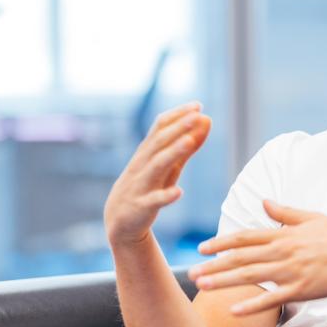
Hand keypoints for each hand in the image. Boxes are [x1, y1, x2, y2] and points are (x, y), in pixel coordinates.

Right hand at [104, 102, 210, 245]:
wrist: (119, 220)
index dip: (178, 116)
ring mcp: (140, 185)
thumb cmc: (148, 186)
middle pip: (159, 143)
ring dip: (173, 153)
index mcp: (148, 152)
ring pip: (156, 167)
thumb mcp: (169, 166)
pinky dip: (165, 196)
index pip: (160, 128)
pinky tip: (178, 193)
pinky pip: (153, 201)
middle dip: (178, 128)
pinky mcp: (141, 207)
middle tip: (197, 115)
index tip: (197, 105)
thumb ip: (187, 146)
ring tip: (189, 142)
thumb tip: (206, 120)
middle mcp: (142, 165)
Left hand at [190, 200, 326, 314]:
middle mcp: (282, 251)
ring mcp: (291, 271)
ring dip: (224, 281)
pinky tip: (233, 310)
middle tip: (192, 272)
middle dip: (214, 265)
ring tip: (203, 286)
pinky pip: (272, 299)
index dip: (222, 242)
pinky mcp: (301, 290)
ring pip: (250, 276)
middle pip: (241, 258)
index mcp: (283, 234)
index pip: (245, 237)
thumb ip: (284, 213)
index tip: (203, 247)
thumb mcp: (311, 218)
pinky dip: (251, 305)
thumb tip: (264, 201)